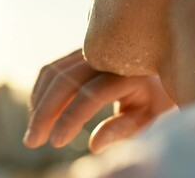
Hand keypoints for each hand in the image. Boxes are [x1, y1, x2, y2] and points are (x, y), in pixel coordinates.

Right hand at [23, 49, 175, 152]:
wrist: (162, 65)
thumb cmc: (158, 97)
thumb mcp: (150, 117)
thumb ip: (124, 128)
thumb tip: (94, 145)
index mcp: (130, 73)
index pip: (92, 94)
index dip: (70, 119)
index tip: (55, 143)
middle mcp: (109, 56)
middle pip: (66, 79)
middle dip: (44, 112)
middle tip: (32, 142)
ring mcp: (94, 49)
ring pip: (54, 72)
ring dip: (38, 102)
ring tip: (34, 133)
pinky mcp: (83, 50)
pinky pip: (54, 68)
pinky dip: (42, 90)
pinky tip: (40, 113)